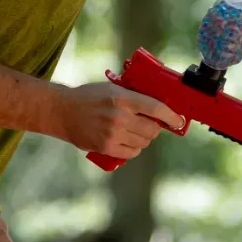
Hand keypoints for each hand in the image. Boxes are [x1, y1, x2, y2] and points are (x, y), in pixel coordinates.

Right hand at [53, 82, 184, 159]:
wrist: (62, 111)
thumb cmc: (88, 96)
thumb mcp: (112, 88)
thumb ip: (133, 95)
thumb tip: (157, 104)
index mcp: (122, 98)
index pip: (155, 108)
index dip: (171, 116)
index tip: (179, 120)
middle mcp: (119, 117)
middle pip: (152, 129)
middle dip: (156, 128)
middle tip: (152, 124)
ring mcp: (113, 134)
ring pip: (143, 142)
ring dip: (145, 138)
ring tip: (136, 131)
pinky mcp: (106, 147)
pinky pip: (131, 153)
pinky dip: (134, 148)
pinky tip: (129, 141)